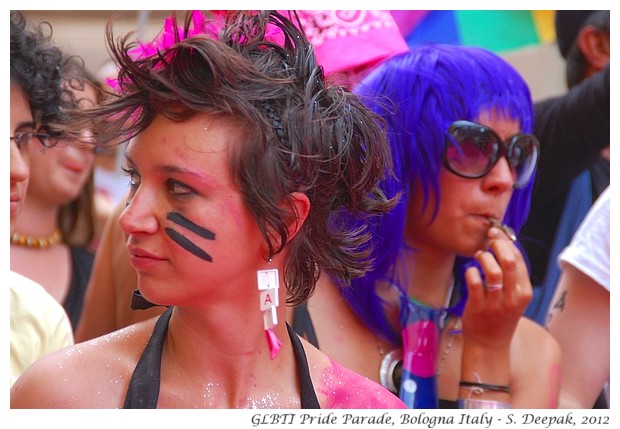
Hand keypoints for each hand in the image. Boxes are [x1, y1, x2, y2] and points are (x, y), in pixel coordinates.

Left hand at [461, 226, 532, 350]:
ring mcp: (496, 303)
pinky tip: (470, 271)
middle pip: (509, 262)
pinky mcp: (479, 307)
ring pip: (493, 271)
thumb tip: (504, 247)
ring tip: (479, 256)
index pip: (519, 260)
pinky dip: (471, 272)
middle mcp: (513, 297)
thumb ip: (512, 277)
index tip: (497, 233)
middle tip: (488, 240)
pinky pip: (474, 283)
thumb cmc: (500, 317)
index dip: (507, 242)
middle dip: (498, 245)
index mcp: (524, 292)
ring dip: (484, 258)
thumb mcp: (514, 298)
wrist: (489, 345)